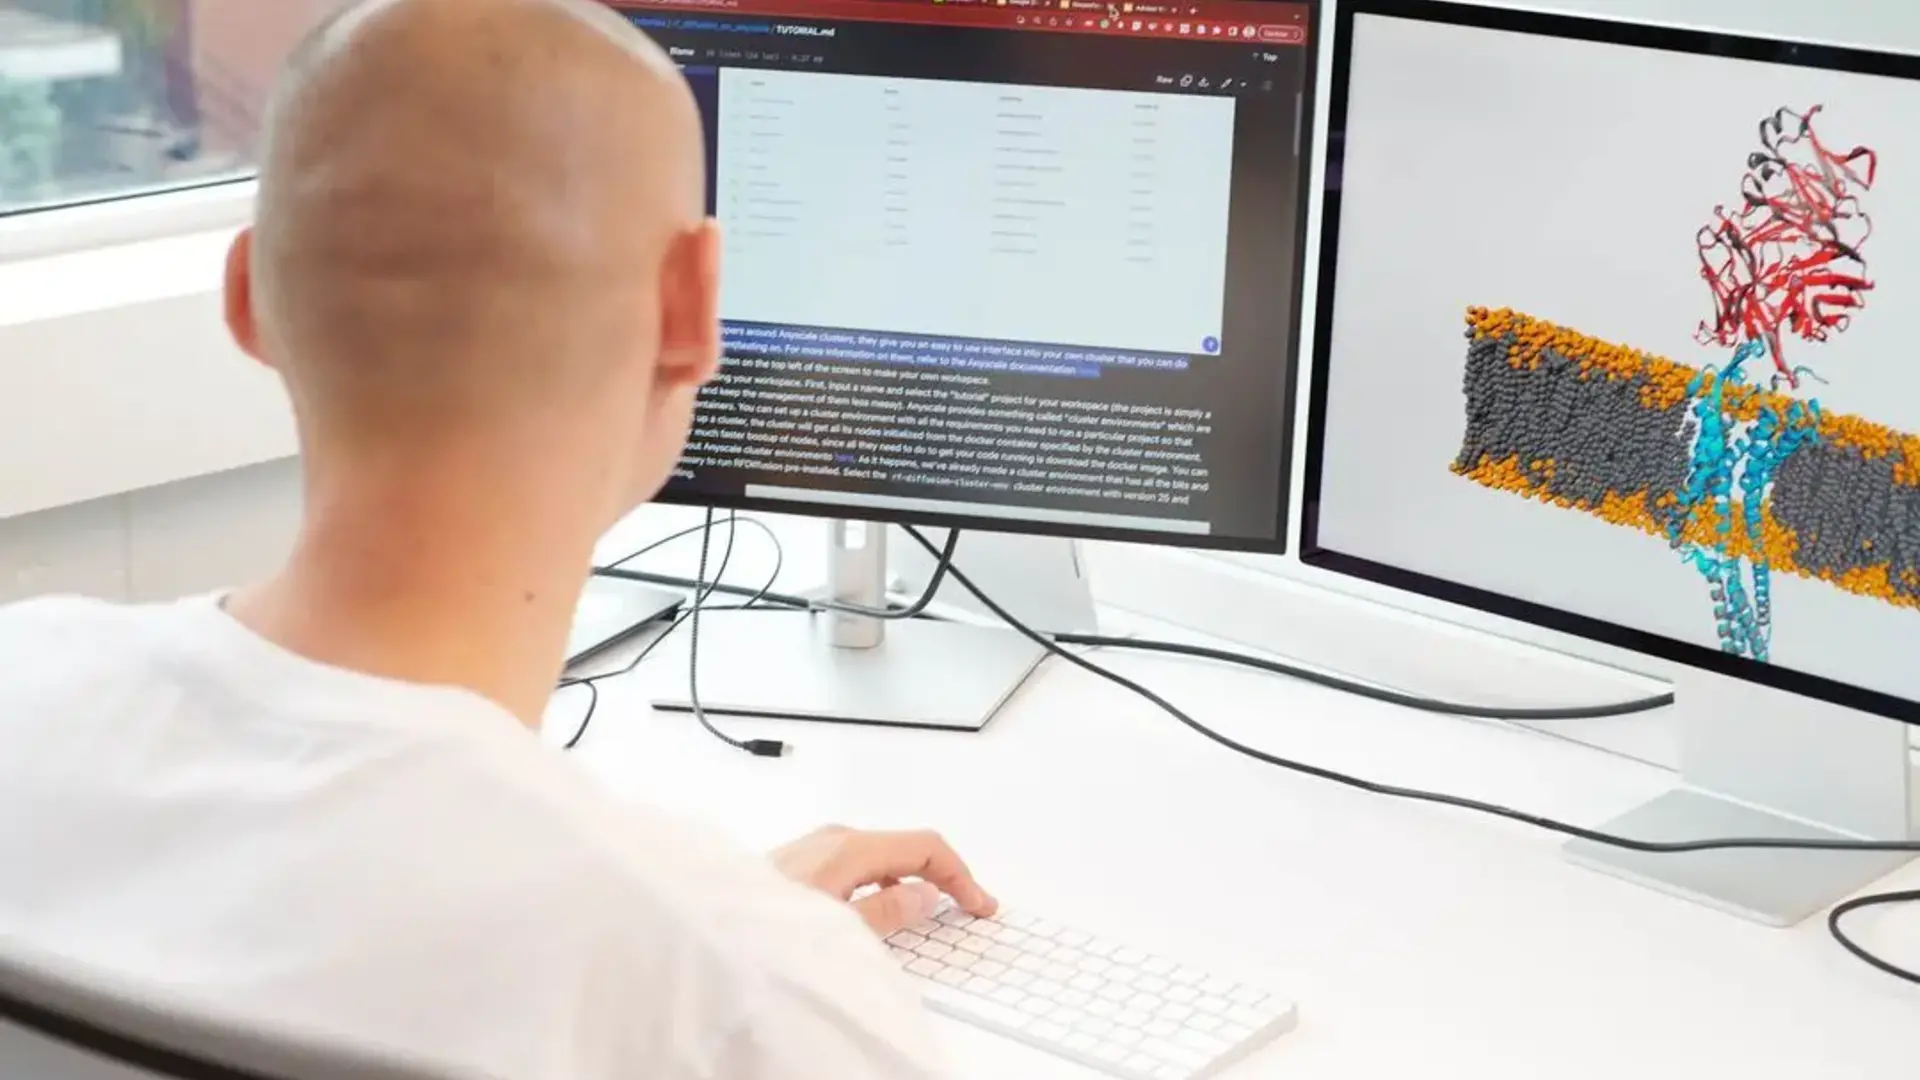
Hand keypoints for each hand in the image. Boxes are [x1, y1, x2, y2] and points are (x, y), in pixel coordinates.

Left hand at [772, 825, 997, 935]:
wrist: (707, 923)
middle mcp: (835, 838)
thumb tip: (925, 895)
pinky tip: (884, 906)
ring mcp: (816, 846)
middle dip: (943, 875)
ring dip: (913, 879)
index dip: (961, 875)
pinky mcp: (802, 860)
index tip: (980, 903)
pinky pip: (859, 864)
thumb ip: (888, 909)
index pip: (926, 846)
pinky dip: (885, 881)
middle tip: (968, 906)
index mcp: (850, 846)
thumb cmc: (763, 925)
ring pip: (882, 856)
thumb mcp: (839, 926)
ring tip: (932, 910)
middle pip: (907, 847)